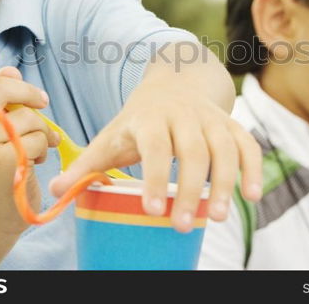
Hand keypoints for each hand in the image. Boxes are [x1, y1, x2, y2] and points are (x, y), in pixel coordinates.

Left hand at [49, 80, 262, 232]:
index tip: (152, 209)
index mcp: (149, 118)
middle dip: (190, 189)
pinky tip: (252, 197)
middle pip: (193, 151)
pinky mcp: (230, 124)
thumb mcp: (111, 135)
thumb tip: (55, 190)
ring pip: (224, 148)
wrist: (173, 82)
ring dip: (225, 183)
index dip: (154, 176)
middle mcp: (183, 116)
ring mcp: (210, 119)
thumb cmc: (138, 120)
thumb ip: (88, 164)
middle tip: (184, 225)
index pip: (155, 146)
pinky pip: (247, 144)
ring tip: (218, 218)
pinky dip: (253, 168)